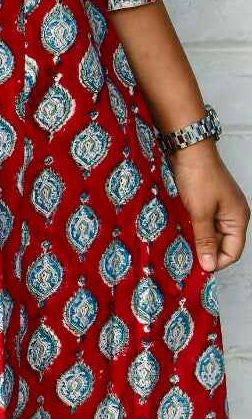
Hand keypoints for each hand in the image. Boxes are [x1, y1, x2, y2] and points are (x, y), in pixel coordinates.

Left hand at [168, 141, 248, 272]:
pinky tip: (180, 235)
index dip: (216, 262)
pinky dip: (193, 231)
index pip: (233, 252)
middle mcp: (232, 215)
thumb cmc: (199, 176)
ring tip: (180, 249)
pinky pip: (202, 225)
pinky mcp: (206, 204)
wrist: (189, 150)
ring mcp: (219, 209)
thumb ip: (204, 240)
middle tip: (185, 261)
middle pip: (221, 245)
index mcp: (238, 218)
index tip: (197, 268)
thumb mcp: (200, 213)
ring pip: (210, 236)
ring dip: (197, 242)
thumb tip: (209, 265)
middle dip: (205, 253)